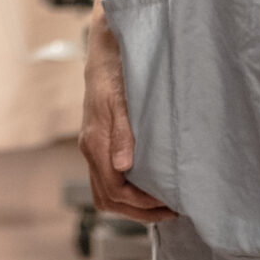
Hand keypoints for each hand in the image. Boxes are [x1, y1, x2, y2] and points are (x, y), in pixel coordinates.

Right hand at [79, 14, 175, 223]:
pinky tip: (146, 186)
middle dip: (137, 212)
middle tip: (169, 211)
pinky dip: (126, 191)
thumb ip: (123, 133)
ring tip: (160, 205)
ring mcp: (92, 145)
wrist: (105, 47)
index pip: (115, 190)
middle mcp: (90, 148)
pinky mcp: (99, 140)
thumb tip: (124, 167)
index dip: (142, 205)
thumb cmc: (115, 70)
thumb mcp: (121, 99)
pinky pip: (107, 178)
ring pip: (104, 192)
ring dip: (131, 205)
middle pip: (107, 198)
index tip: (169, 204)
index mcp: (95, 142)